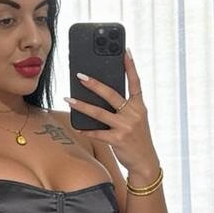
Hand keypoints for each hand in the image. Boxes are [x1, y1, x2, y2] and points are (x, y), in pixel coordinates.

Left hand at [64, 49, 157, 175]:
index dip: (131, 66)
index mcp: (139, 106)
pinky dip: (86, 130)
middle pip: (112, 95)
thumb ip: (125, 108)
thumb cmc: (137, 138)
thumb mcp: (137, 120)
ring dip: (82, 106)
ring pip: (100, 113)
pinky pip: (98, 133)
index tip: (125, 51)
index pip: (135, 83)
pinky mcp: (118, 140)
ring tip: (69, 99)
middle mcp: (133, 114)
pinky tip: (77, 127)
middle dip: (95, 84)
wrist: (145, 161)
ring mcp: (125, 127)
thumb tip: (103, 96)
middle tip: (80, 76)